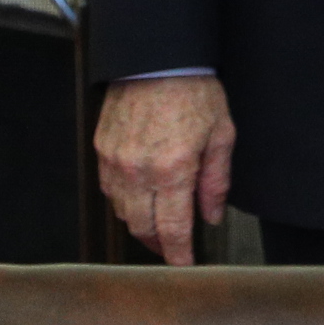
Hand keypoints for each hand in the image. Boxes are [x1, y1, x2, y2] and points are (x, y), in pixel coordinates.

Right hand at [95, 76, 235, 266]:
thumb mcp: (221, 135)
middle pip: (142, 227)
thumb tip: (211, 215)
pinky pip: (109, 190)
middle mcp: (139, 172)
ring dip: (139, 224)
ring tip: (157, 225)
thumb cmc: (194, 92)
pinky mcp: (102, 150)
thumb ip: (216, 181)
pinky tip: (139, 199)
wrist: (158, 59)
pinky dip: (124, 202)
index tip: (183, 265)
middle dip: (158, 244)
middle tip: (171, 249)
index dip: (177, 254)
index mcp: (172, 171)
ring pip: (122, 212)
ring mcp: (115, 162)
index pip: (172, 229)